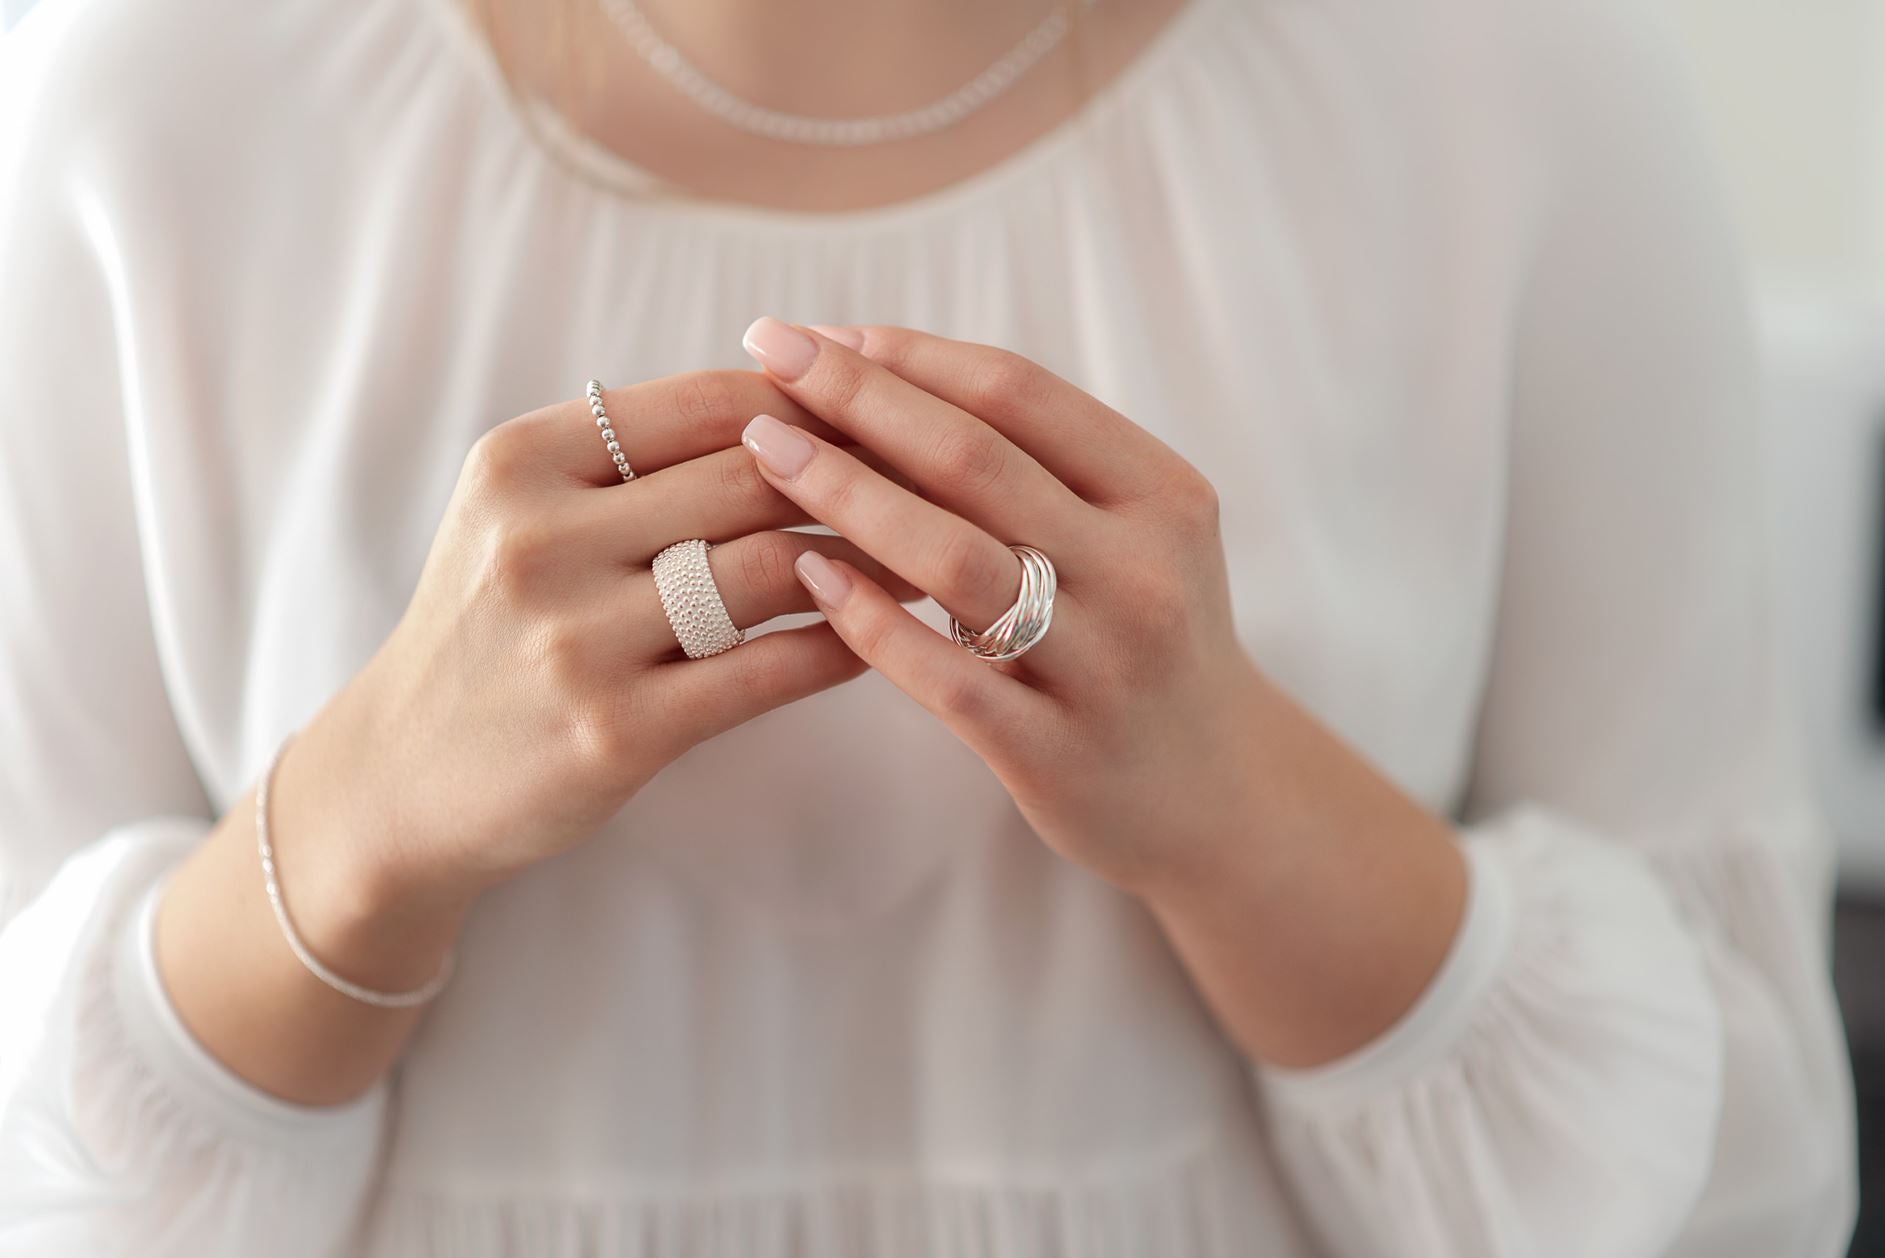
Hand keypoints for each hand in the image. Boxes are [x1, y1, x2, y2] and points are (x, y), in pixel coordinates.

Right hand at [278, 371, 909, 935]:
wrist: (401, 779)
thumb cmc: (492, 631)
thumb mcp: (524, 515)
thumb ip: (634, 458)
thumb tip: (807, 400)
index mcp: (522, 461)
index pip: (709, 401)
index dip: (820, 402)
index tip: (897, 414)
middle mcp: (540, 537)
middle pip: (752, 477)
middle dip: (866, 475)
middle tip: (953, 481)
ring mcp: (575, 638)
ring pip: (770, 567)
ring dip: (871, 560)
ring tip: (937, 556)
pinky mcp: (614, 733)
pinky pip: (766, 669)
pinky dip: (840, 644)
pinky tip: (882, 635)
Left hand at [739, 321, 1468, 1067]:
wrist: (1220, 795)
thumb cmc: (1145, 640)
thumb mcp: (1137, 537)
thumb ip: (1043, 468)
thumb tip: (887, 374)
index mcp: (1163, 496)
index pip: (1019, 395)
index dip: (910, 355)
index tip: (817, 334)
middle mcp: (1142, 572)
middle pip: (976, 460)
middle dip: (858, 398)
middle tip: (767, 354)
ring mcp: (1102, 666)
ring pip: (954, 558)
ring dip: (846, 491)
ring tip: (765, 449)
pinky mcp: (1055, 753)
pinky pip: (946, 676)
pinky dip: (871, 621)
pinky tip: (807, 577)